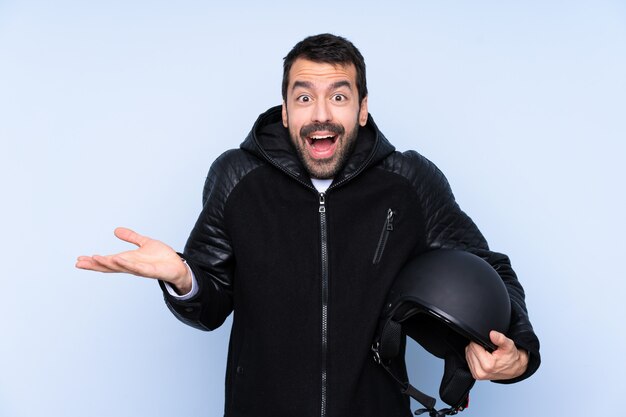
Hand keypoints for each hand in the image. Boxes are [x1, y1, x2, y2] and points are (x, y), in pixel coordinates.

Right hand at [76, 227, 191, 293]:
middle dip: (94, 265)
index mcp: (127, 260)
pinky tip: (117, 259)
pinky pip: (136, 267)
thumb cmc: (161, 257)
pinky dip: (126, 263)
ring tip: (94, 258)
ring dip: (107, 263)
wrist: (177, 266)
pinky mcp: (149, 270)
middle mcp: (130, 266)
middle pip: (109, 266)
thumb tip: (116, 230)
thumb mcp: (144, 243)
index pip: (107, 261)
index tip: (79, 259)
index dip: (94, 261)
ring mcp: (139, 269)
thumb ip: (131, 237)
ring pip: (120, 267)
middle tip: (79, 263)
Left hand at [465, 330, 528, 380]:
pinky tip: (483, 358)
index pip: (473, 346)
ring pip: (468, 355)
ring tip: (486, 353)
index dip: (479, 342)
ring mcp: (477, 375)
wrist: (514, 369)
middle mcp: (481, 372)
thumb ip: (500, 339)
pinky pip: (469, 361)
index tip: (487, 344)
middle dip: (477, 347)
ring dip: (475, 352)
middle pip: (469, 350)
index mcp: (487, 364)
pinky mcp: (476, 376)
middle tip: (488, 349)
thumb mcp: (509, 345)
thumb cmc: (511, 358)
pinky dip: (474, 357)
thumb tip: (492, 334)